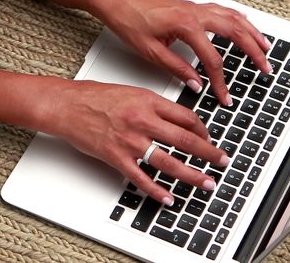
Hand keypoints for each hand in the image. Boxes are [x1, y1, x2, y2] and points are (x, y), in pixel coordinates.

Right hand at [45, 80, 230, 204]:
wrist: (67, 105)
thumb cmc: (95, 97)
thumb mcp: (131, 92)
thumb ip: (154, 105)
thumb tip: (176, 119)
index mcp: (148, 101)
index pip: (186, 117)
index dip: (204, 130)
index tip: (210, 138)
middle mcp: (142, 120)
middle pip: (185, 140)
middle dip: (209, 153)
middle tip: (222, 161)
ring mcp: (130, 141)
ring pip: (169, 162)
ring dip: (192, 175)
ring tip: (206, 182)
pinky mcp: (117, 157)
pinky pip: (142, 178)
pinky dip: (157, 191)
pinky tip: (169, 197)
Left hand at [98, 0, 271, 106]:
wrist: (118, 2)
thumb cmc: (130, 22)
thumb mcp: (151, 52)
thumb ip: (177, 68)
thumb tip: (196, 83)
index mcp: (186, 25)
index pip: (212, 59)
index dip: (220, 81)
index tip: (224, 96)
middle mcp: (195, 13)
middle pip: (235, 33)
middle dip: (253, 52)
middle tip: (266, 68)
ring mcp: (196, 7)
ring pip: (234, 17)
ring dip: (252, 32)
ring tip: (266, 47)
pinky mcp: (192, 6)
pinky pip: (223, 10)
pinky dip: (238, 18)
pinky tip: (246, 23)